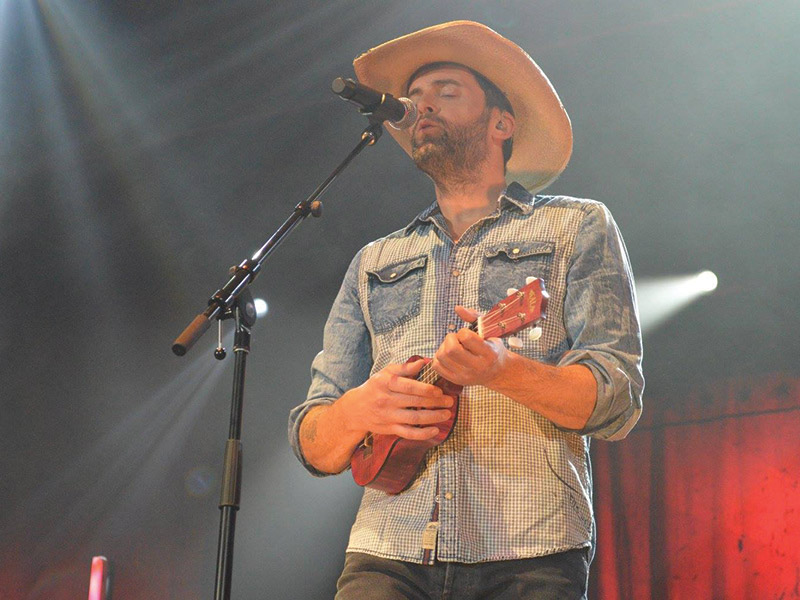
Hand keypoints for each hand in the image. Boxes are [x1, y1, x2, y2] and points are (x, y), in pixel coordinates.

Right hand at [338, 358, 454, 440]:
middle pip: (415, 403)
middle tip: (449, 401)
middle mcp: (386, 400)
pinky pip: (408, 433)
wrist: (356, 409)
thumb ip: (405, 368)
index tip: (439, 390)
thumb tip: (425, 362)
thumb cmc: (375, 387)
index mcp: (386, 383)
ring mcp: (388, 416)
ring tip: (447, 414)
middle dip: (435, 403)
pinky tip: (435, 430)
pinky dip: (423, 434)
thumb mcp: (386, 372)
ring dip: (433, 417)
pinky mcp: (390, 429)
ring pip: (414, 419)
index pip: (409, 386)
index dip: (426, 389)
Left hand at [431, 306, 507, 386]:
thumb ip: (474, 317)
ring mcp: (466, 376)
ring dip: (443, 347)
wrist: (498, 373)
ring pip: (442, 357)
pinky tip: (448, 355)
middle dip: (450, 338)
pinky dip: (438, 357)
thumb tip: (457, 308)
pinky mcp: (457, 380)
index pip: (466, 338)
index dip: (463, 332)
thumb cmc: (493, 348)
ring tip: (452, 346)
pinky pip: (437, 366)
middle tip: (456, 339)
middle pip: (451, 349)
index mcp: (489, 353)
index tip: (467, 334)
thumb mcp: (490, 331)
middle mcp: (478, 367)